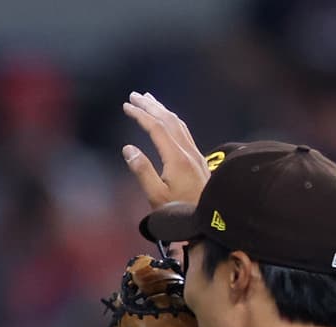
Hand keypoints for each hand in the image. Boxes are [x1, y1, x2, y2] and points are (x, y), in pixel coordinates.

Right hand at [121, 91, 210, 210]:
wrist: (208, 222)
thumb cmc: (178, 212)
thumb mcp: (155, 196)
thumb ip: (142, 171)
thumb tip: (128, 148)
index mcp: (177, 158)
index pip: (157, 128)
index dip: (141, 115)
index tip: (127, 106)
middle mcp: (188, 151)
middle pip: (169, 120)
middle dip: (151, 106)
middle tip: (135, 95)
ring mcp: (195, 154)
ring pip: (178, 124)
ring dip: (162, 110)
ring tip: (149, 101)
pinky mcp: (198, 160)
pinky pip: (184, 131)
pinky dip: (172, 120)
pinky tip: (167, 121)